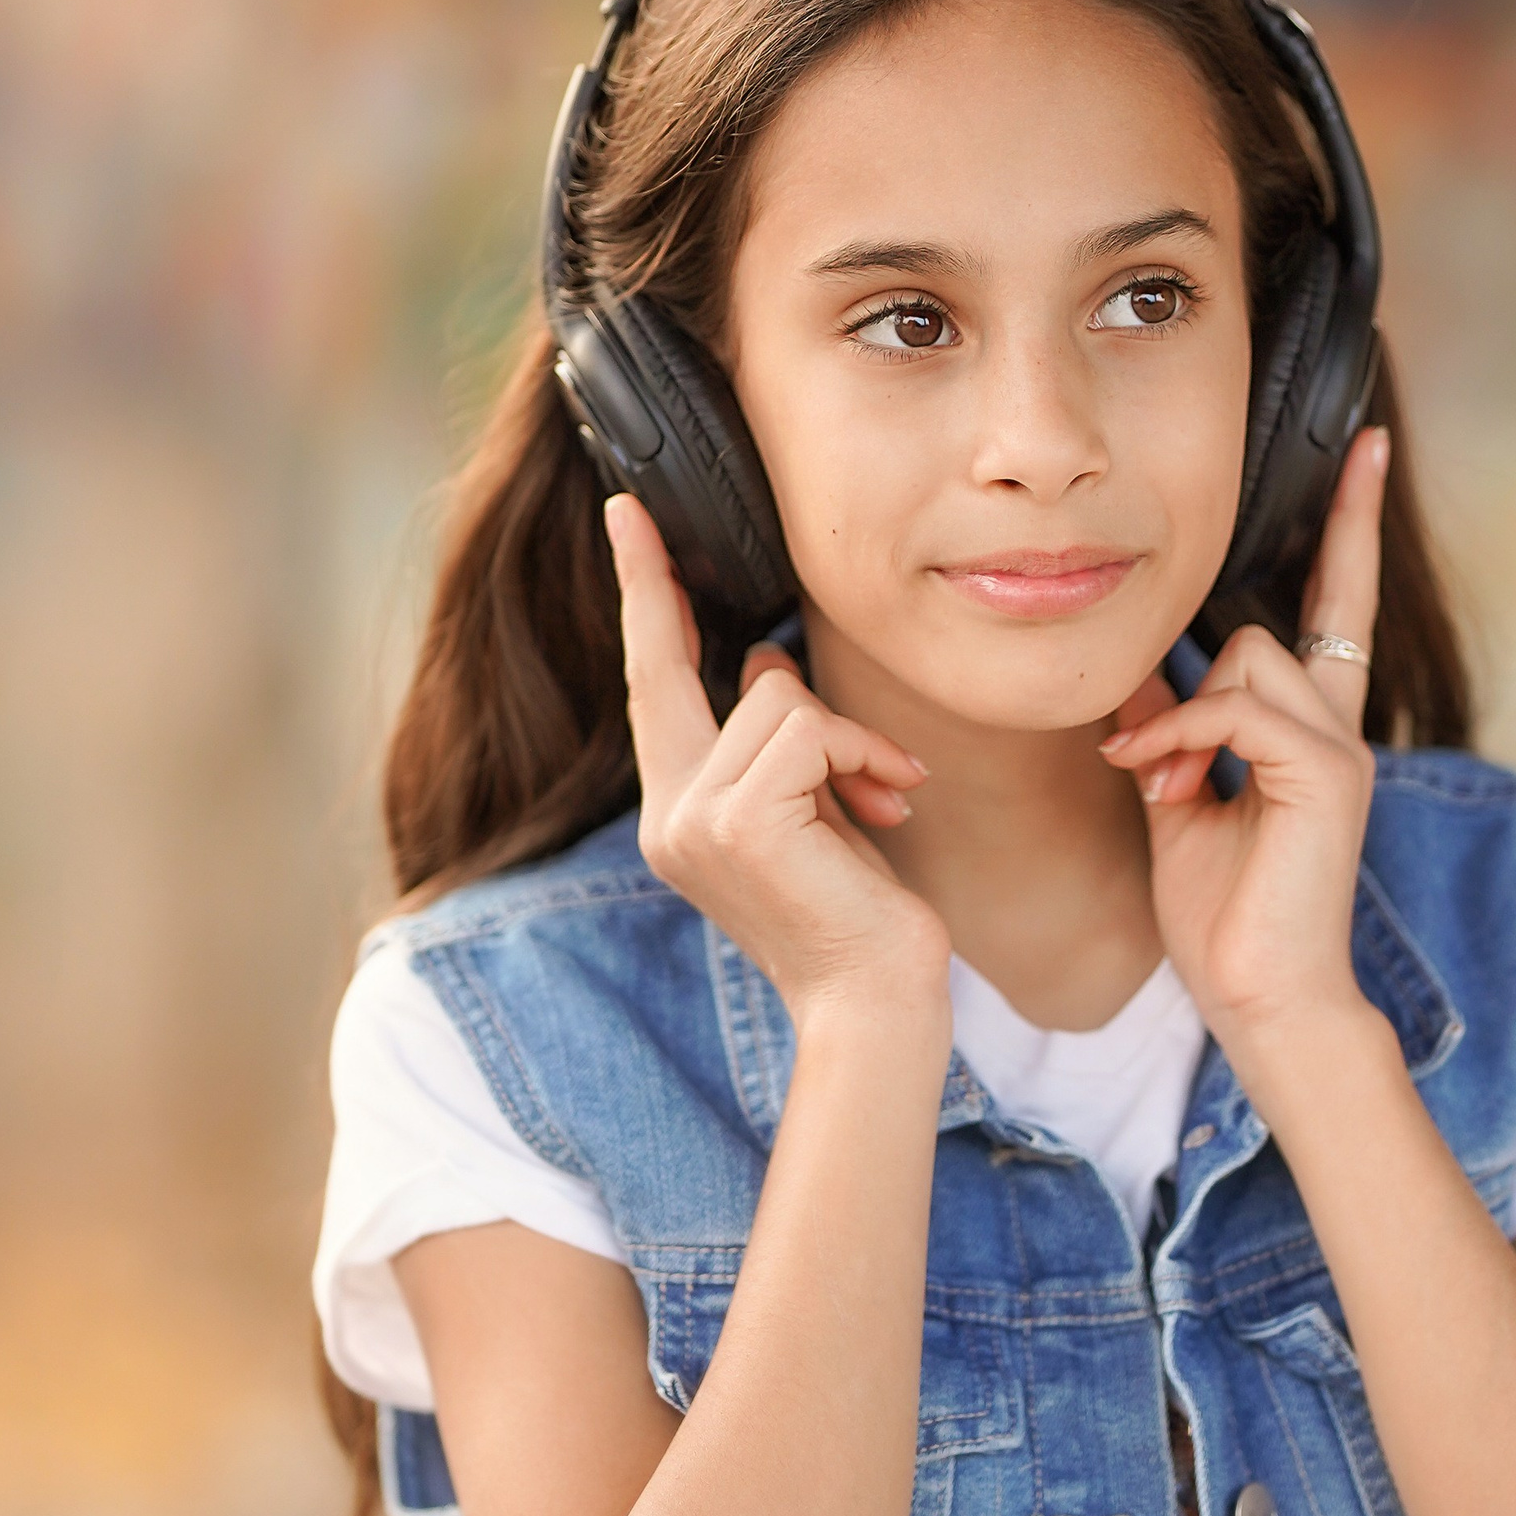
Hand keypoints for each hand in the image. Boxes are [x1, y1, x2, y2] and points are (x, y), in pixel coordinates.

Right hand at [606, 496, 950, 1032]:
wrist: (875, 1004)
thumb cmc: (858, 917)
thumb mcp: (812, 813)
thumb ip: (777, 746)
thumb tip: (762, 660)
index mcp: (679, 815)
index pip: (652, 690)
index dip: (639, 605)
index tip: (626, 525)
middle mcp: (668, 815)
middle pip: (666, 669)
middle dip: (648, 581)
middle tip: (631, 511)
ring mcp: (693, 818)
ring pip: (772, 693)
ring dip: (847, 734)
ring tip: (883, 792)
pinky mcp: (736, 820)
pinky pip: (806, 726)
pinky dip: (862, 751)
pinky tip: (890, 798)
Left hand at [1098, 427, 1389, 1091]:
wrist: (1263, 1000)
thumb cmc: (1225, 919)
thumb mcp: (1177, 803)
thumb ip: (1169, 729)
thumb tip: (1137, 675)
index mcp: (1312, 732)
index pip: (1339, 605)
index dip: (1352, 526)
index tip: (1370, 446)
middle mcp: (1338, 728)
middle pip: (1274, 629)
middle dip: (1198, 685)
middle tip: (1156, 772)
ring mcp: (1341, 749)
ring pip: (1253, 659)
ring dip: (1183, 723)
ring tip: (1162, 791)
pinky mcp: (1328, 775)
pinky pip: (1240, 710)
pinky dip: (1187, 742)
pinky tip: (1165, 791)